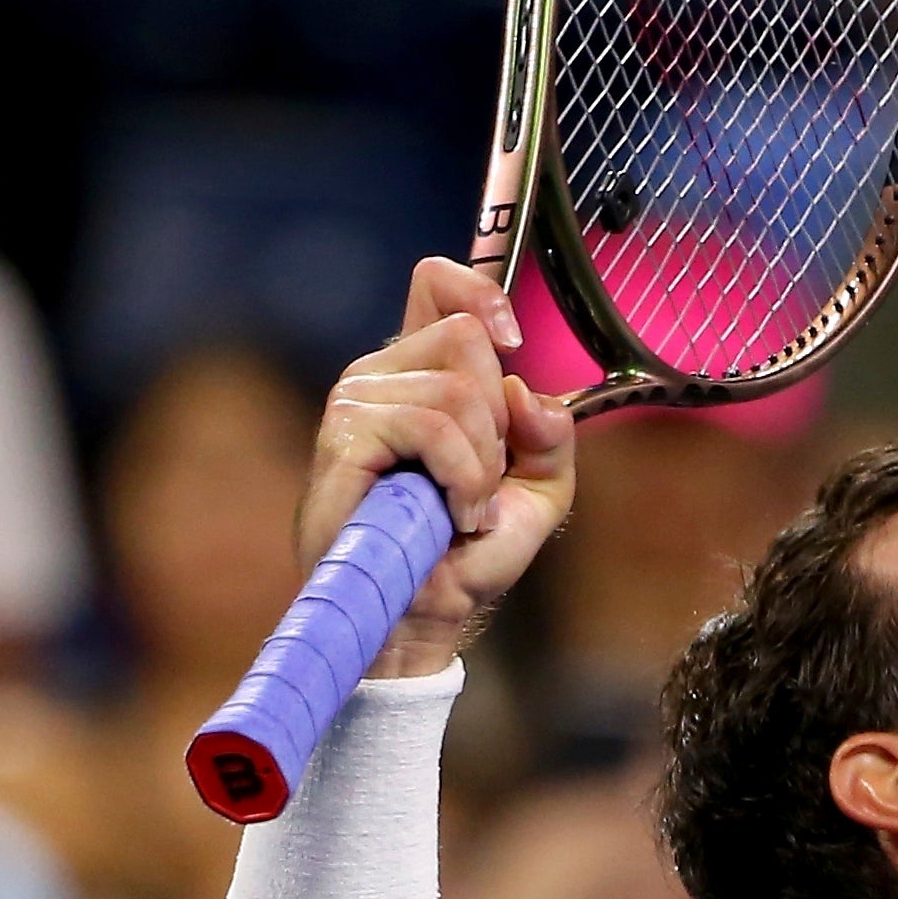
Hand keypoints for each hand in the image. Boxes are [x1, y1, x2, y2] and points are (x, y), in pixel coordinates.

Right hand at [301, 259, 579, 678]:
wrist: (425, 615)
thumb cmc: (469, 553)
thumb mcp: (539, 491)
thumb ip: (552, 436)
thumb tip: (528, 393)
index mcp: (423, 372)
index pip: (436, 283)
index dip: (479, 293)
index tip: (511, 340)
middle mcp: (384, 373)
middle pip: (468, 337)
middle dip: (499, 420)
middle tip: (481, 478)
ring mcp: (358, 400)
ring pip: (460, 390)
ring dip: (483, 464)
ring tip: (465, 508)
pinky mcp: (345, 435)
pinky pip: (433, 426)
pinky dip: (464, 478)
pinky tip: (454, 515)